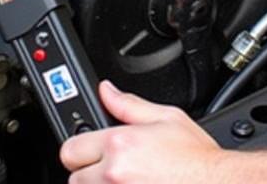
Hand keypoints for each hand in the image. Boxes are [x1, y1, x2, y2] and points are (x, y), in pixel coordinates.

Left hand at [61, 80, 226, 183]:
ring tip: (127, 179)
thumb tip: (106, 91)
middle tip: (112, 169)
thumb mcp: (168, 117)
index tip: (91, 151)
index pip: (70, 150)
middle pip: (74, 179)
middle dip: (89, 173)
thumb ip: (129, 104)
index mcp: (120, 144)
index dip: (80, 148)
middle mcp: (113, 175)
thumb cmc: (196, 158)